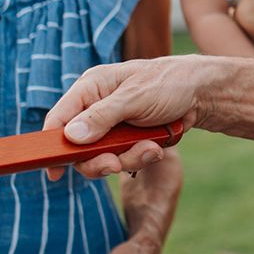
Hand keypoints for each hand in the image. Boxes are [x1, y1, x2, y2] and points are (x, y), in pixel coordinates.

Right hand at [43, 57, 210, 179]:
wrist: (202, 94)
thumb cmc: (168, 83)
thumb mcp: (134, 97)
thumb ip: (101, 117)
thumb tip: (70, 136)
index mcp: (91, 88)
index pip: (59, 118)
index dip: (51, 144)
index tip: (53, 170)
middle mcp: (96, 108)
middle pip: (78, 148)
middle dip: (99, 159)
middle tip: (114, 164)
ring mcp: (112, 126)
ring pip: (102, 158)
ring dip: (126, 158)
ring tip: (149, 148)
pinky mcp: (127, 140)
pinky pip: (124, 159)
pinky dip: (140, 157)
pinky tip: (156, 147)